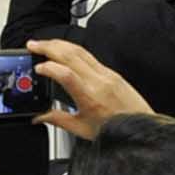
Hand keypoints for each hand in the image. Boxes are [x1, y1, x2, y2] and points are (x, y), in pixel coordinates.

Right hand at [27, 37, 153, 139]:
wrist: (142, 127)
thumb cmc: (117, 130)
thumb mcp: (83, 130)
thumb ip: (58, 120)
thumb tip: (39, 117)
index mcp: (90, 98)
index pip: (66, 75)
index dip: (49, 68)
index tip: (37, 68)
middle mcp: (99, 82)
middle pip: (71, 55)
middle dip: (49, 46)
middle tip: (33, 45)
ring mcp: (107, 74)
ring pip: (80, 51)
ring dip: (59, 44)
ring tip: (44, 43)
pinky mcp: (112, 72)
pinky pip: (89, 56)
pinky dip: (73, 49)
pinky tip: (64, 50)